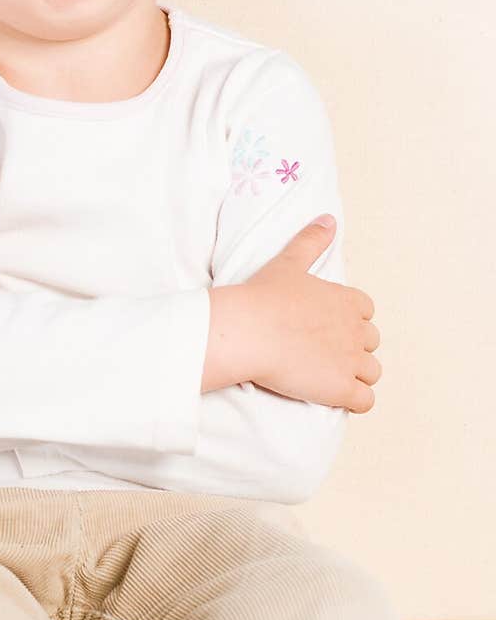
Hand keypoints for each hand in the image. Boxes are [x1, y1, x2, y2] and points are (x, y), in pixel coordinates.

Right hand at [241, 217, 381, 413]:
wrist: (248, 331)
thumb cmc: (264, 297)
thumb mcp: (290, 262)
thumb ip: (312, 241)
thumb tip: (328, 219)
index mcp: (349, 301)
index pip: (366, 313)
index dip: (347, 322)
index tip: (323, 327)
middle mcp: (357, 331)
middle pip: (370, 344)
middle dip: (351, 349)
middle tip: (319, 353)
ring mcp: (352, 362)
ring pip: (371, 373)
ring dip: (354, 376)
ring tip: (325, 376)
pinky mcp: (342, 389)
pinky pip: (365, 400)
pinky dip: (354, 400)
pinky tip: (331, 396)